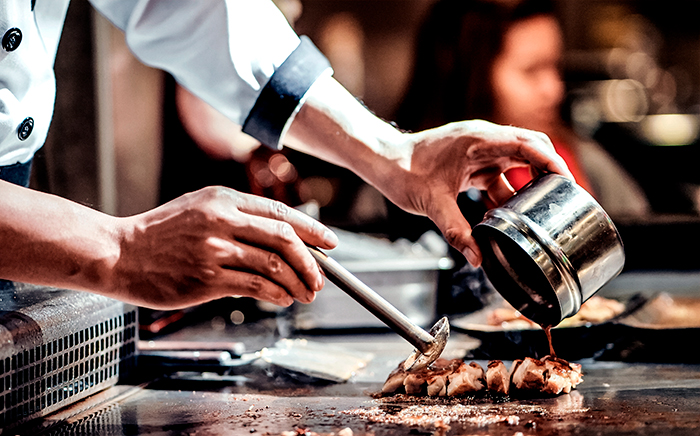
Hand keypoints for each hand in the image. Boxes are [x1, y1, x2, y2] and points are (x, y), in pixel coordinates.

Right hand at [111, 186, 337, 308]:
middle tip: (321, 278)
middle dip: (311, 261)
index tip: (331, 243)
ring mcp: (213, 249)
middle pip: (284, 237)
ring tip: (305, 293)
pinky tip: (282, 299)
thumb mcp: (200, 208)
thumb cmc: (162, 233)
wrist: (118, 253)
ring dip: (297, 282)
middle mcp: (221, 220)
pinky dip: (276, 294)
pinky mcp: (205, 279)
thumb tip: (284, 238)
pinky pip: (255, 286)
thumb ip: (238, 217)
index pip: (279, 211)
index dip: (311, 228)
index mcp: (223, 199)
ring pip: (273, 264)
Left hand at [284, 77, 570, 268]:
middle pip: (528, 150)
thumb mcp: (432, 204)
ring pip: (513, 166)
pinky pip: (497, 176)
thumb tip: (477, 258)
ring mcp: (477, 151)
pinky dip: (504, 194)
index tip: (567, 182)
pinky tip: (504, 216)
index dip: (552, 161)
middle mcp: (482, 141)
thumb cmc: (403, 172)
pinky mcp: (470, 162)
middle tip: (561, 198)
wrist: (383, 161)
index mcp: (478, 141)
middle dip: (546, 173)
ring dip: (524, 187)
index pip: (528, 144)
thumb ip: (457, 231)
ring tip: (536, 213)